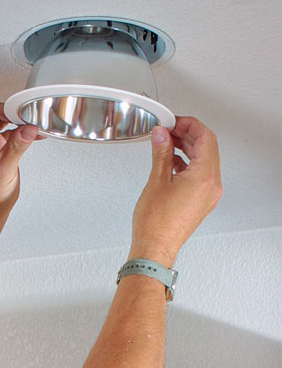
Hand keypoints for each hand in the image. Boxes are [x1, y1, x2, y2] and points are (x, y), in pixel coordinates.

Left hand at [0, 100, 39, 217]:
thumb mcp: (5, 170)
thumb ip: (16, 146)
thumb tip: (28, 128)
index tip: (17, 110)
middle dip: (7, 112)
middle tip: (24, 117)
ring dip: (12, 120)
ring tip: (28, 125)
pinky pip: (2, 129)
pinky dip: (15, 129)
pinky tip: (28, 133)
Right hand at [129, 116, 222, 266]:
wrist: (155, 246)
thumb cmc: (156, 222)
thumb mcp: (156, 180)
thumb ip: (161, 153)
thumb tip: (162, 135)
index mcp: (204, 178)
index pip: (205, 139)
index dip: (190, 125)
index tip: (174, 121)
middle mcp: (211, 185)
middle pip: (207, 148)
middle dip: (188, 135)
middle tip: (169, 129)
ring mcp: (207, 194)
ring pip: (204, 160)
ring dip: (188, 148)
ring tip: (167, 142)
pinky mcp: (200, 200)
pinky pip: (200, 174)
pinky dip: (187, 162)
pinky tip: (170, 160)